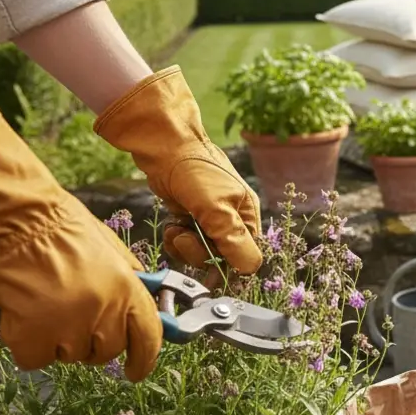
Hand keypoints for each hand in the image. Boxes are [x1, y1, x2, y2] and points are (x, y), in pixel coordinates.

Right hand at [0, 112, 162, 379]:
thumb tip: (143, 310)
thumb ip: (129, 283)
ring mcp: (68, 323)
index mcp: (129, 288)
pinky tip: (22, 318)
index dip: (144, 360)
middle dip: (90, 342)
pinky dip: (27, 345)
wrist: (17, 215)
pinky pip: (35, 359)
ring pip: (69, 356)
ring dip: (56, 340)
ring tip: (43, 307)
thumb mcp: (111, 251)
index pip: (148, 338)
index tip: (135, 370)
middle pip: (105, 352)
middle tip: (71, 319)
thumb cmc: (61, 226)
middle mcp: (104, 310)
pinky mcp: (31, 331)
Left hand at [95, 67, 262, 274]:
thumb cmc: (195, 171)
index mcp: (247, 216)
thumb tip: (250, 269)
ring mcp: (210, 219)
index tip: (209, 267)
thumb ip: (234, 240)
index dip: (228, 265)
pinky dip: (176, 240)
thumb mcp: (217, 207)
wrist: (164, 146)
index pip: (247, 257)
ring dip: (185, 247)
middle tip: (185, 236)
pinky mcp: (190, 218)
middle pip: (222, 258)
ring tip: (176, 228)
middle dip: (200, 252)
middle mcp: (232, 220)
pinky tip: (172, 225)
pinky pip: (186, 244)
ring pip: (201, 253)